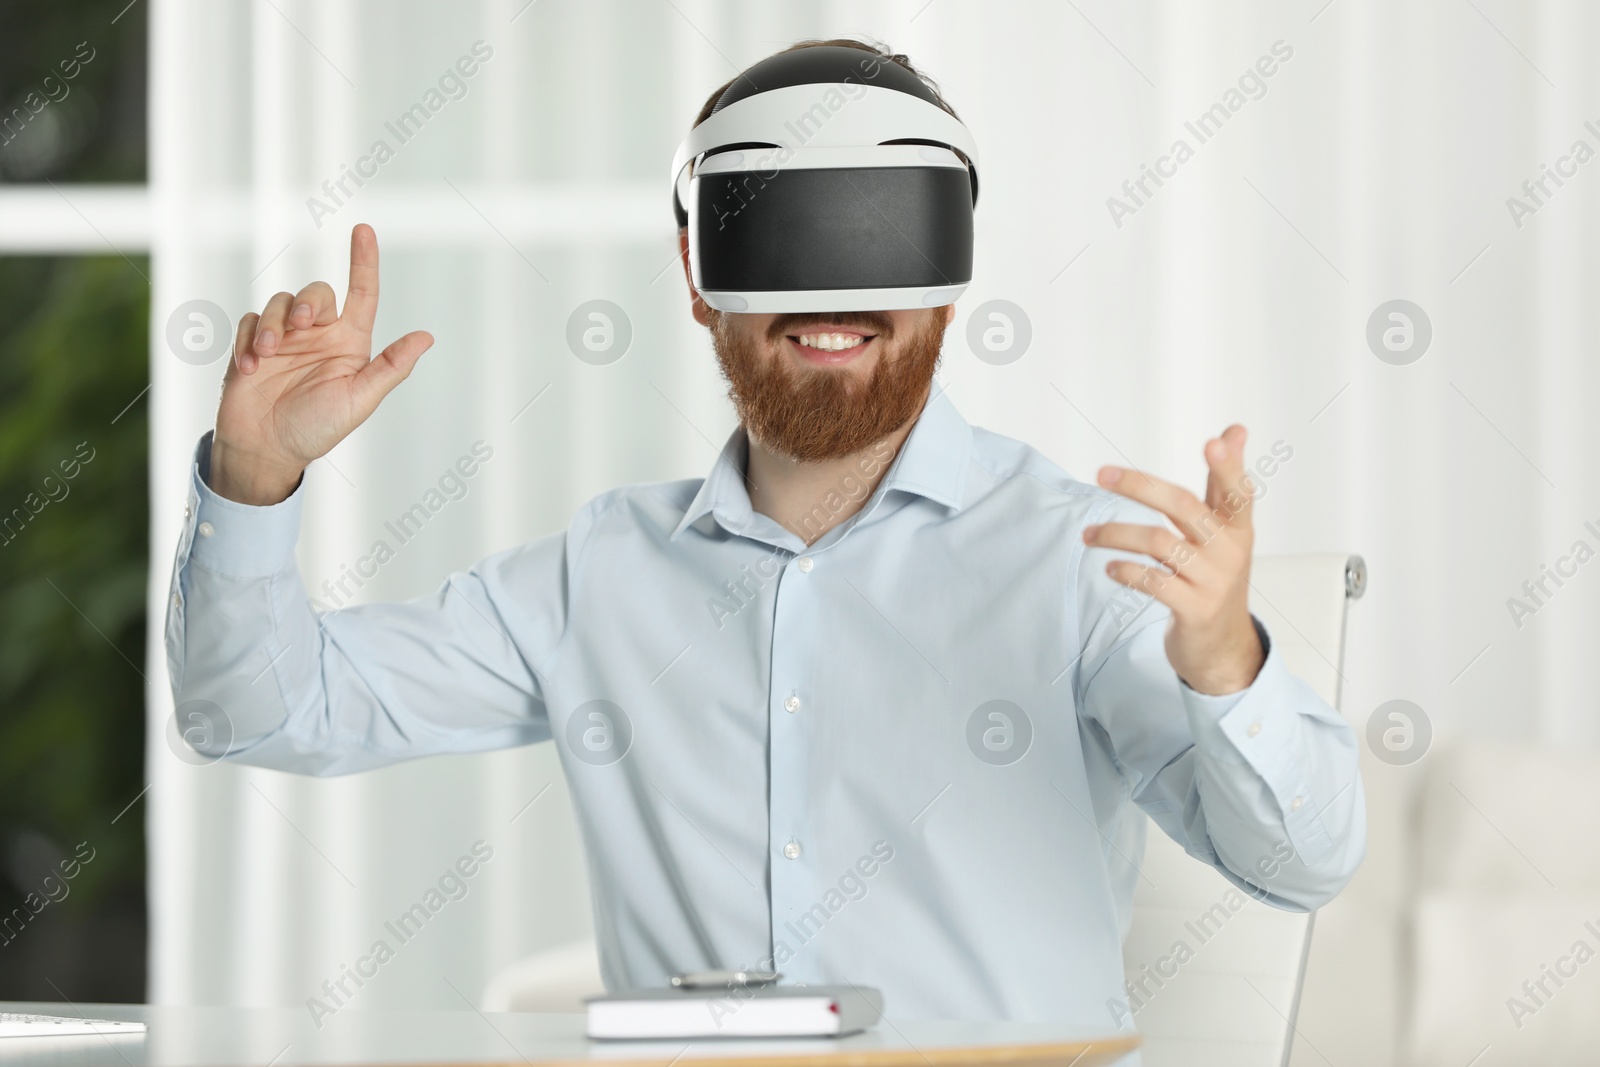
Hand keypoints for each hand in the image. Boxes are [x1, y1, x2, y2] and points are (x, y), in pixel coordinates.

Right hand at [209, 224, 433, 504]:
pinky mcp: (251, 346)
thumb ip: (390, 367)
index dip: (363, 261)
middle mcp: (318, 336)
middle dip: (306, 303)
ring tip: (265, 356)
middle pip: (315, 293)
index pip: (362, 294)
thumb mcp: (359, 399)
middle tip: (299, 325)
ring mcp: (284, 340)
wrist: (267, 451)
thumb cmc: (318, 429)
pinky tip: (249, 370)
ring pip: (278, 303)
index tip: (364, 230)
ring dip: (271, 325)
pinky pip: (248, 322)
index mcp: (349, 344)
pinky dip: (247, 341)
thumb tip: (426, 337)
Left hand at [1083, 425, 1263, 694]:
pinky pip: (1153, 581)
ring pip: (1159, 542)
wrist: (1222, 646)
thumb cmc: (1214, 576)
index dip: (1227, 466)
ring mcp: (1213, 581)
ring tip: (1088, 535)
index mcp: (1237, 527)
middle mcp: (1230, 550)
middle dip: (1139, 486)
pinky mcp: (1195, 609)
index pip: (1236, 490)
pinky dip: (1126, 571)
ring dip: (1115, 534)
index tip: (1214, 441)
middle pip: (1183, 506)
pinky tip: (1110, 567)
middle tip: (1101, 473)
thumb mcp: (1225, 532)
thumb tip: (1234, 429)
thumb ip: (1222, 485)